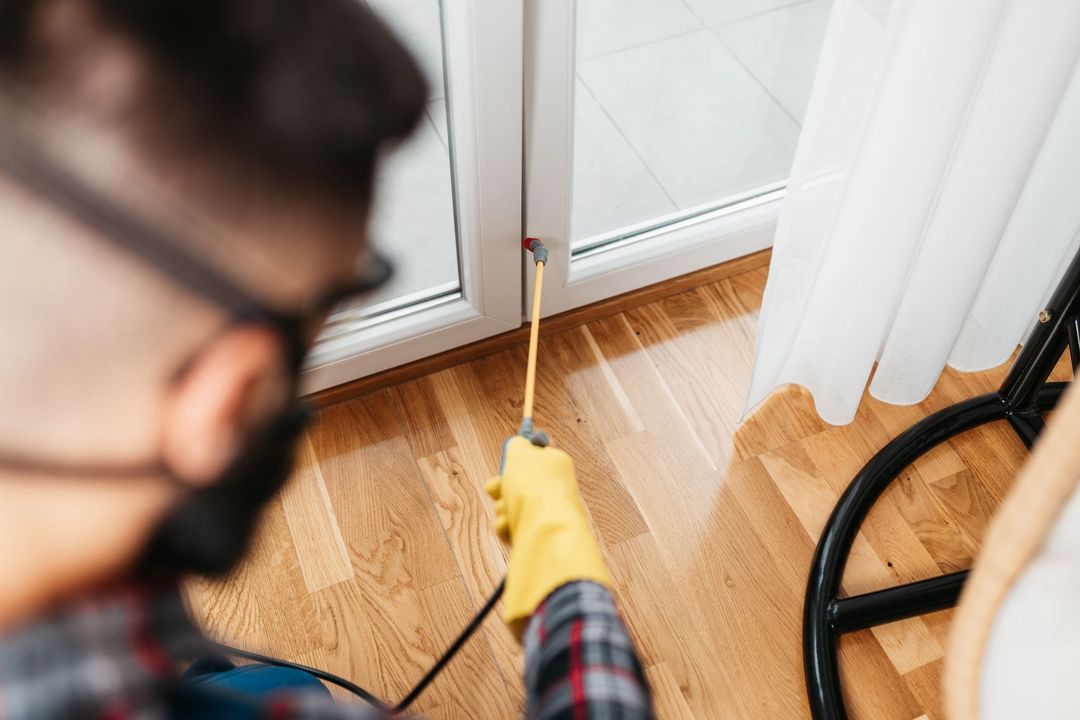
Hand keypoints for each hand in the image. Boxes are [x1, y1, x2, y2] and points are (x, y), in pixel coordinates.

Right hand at [486, 436, 611, 632]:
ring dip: (503, 507)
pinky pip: (509, 526)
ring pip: (509, 506)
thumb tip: (517, 443)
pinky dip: (506, 525)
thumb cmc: (532, 484)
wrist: (543, 526)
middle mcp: (552, 489)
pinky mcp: (534, 535)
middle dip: (501, 487)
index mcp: (556, 465)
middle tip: (497, 489)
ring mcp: (544, 514)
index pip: (534, 458)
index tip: (507, 462)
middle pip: (516, 484)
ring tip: (510, 510)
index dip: (515, 460)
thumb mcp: (520, 453)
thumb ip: (517, 445)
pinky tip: (511, 526)